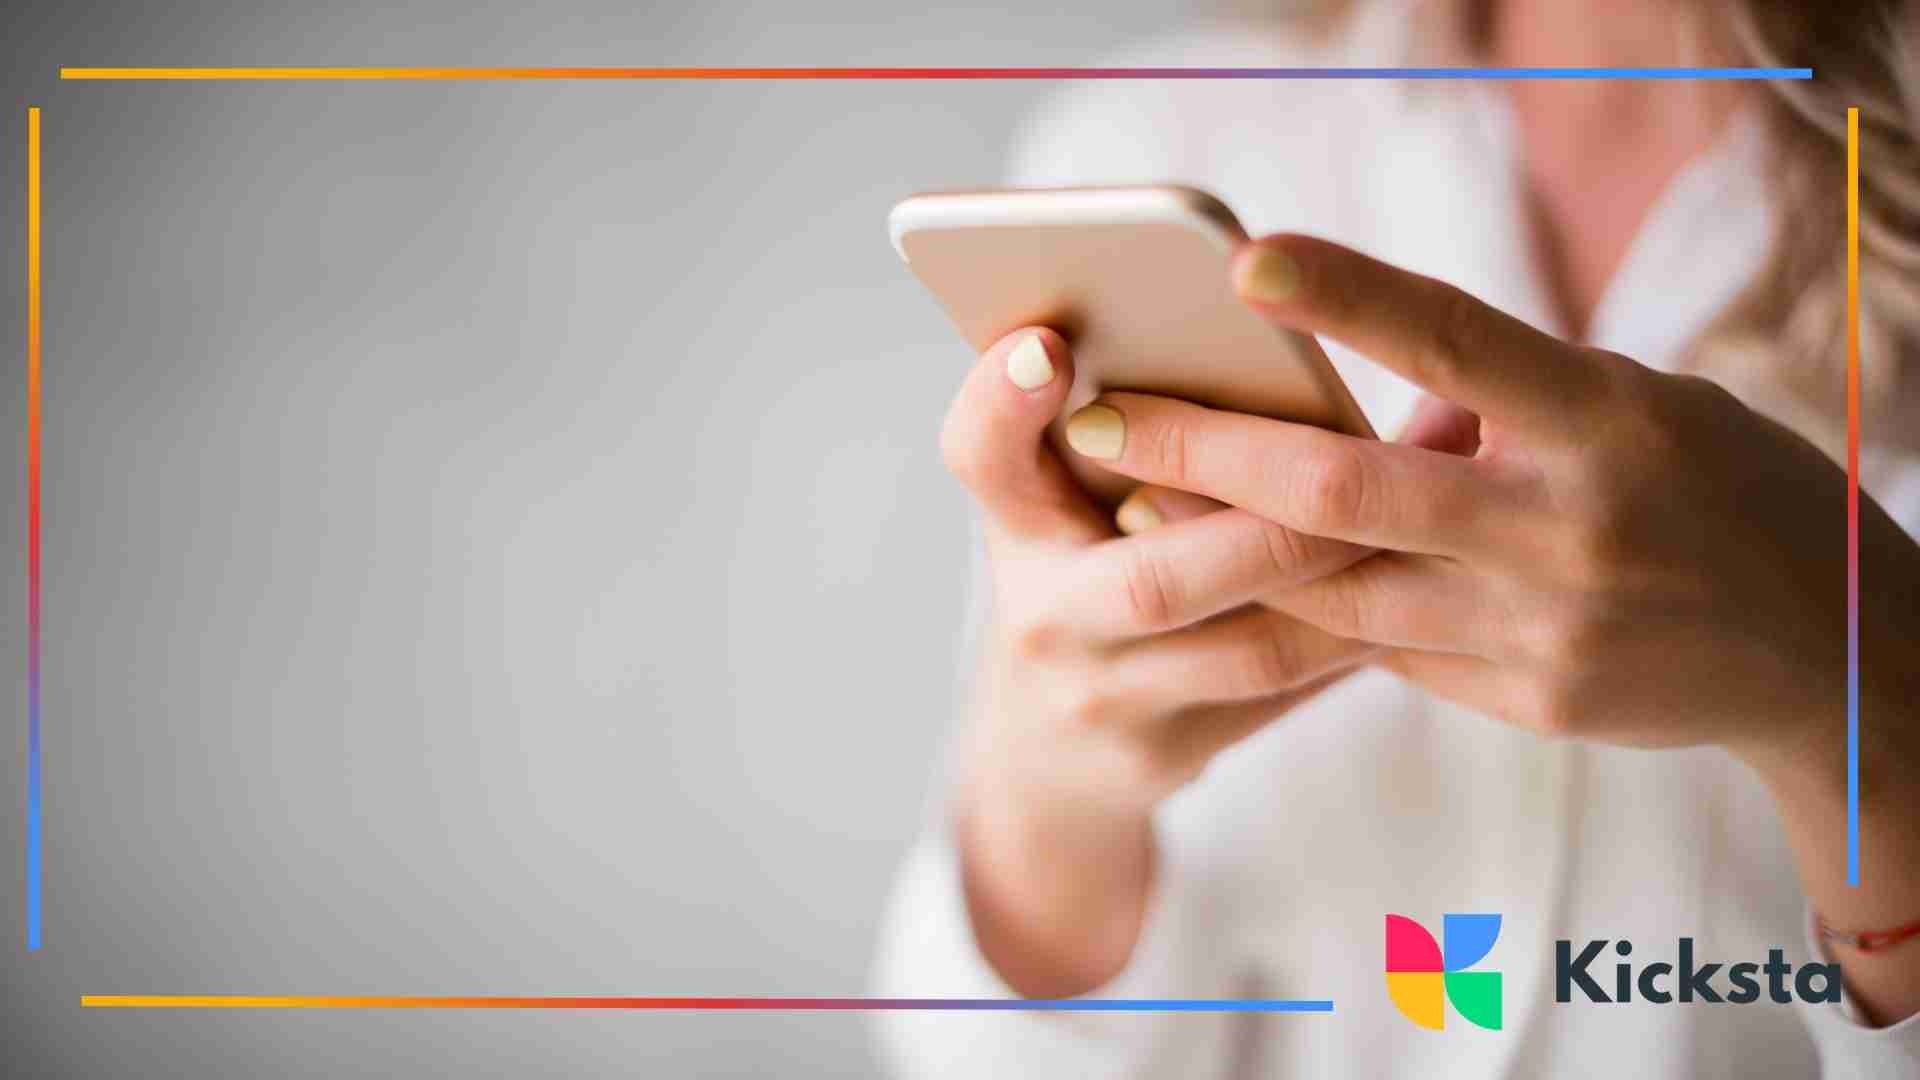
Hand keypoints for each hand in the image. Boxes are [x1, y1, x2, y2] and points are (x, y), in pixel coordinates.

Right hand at [937, 326, 1375, 995]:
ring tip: (1433, 513)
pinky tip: (1428, 581)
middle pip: (1156, 578)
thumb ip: (1131, 428)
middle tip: (1372, 460)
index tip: (1049, 346)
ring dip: (1352, 580)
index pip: (981, 455)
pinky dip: (1361, 631)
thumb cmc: (1080, 575)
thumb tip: (1271, 319)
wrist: (1046, 758)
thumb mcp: (1066, 500)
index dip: (1003, 404)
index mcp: (1011, 523)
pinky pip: (1287, 688)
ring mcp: (1103, 699)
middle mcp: (1042, 617)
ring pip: (1252, 647)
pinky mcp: (1165, 754)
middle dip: (1277, 523)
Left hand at [1060, 234, 1915, 759]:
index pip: (1462, 343)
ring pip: (1337, 589)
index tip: (1243, 263)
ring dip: (1222, 543)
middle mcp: (1569, 528)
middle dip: (1205, 450)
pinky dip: (1311, 606)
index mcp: (1610, 421)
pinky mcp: (1527, 699)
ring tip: (1130, 496)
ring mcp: (1544, 629)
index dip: (1351, 300)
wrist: (1828, 653)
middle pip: (1348, 492)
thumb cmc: (1720, 490)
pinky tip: (1239, 575)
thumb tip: (1370, 403)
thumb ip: (1508, 404)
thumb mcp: (1639, 410)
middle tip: (1095, 417)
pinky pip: (1385, 649)